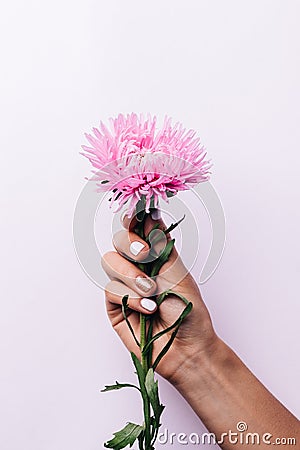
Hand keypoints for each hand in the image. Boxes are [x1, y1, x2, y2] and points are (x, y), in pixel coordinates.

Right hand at [101, 213, 217, 384]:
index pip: (136, 230)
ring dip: (130, 274)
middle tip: (144, 255)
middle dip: (129, 244)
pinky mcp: (114, 306)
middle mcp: (136, 267)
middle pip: (117, 240)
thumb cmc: (188, 311)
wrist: (187, 347)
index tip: (134, 216)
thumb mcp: (178, 271)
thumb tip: (150, 213)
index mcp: (154, 256)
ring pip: (109, 261)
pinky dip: (130, 297)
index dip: (132, 221)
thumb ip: (160, 243)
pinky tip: (147, 308)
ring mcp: (124, 286)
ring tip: (150, 291)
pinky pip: (110, 289)